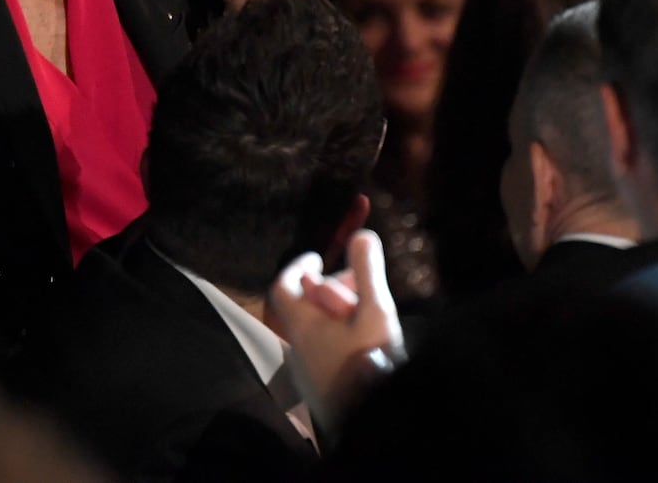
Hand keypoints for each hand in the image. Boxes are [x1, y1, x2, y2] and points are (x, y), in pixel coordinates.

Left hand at [268, 230, 405, 432]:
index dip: (298, 268)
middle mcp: (296, 345)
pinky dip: (341, 335)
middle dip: (329, 287)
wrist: (368, 425)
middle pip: (303, 306)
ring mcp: (308, 369)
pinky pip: (325, 350)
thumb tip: (361, 233)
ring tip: (369, 308)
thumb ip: (367, 272)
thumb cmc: (367, 364)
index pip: (282, 287)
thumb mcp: (374, 311)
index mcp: (301, 325)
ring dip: (338, 313)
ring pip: (316, 329)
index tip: (317, 259)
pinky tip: (368, 340)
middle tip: (357, 281)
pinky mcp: (321, 387)